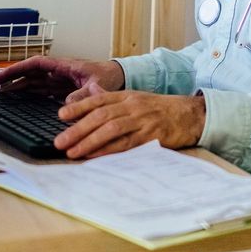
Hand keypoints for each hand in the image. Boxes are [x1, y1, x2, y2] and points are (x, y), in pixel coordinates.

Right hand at [0, 56, 123, 98]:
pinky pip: (41, 91)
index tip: (2, 75)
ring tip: (0, 93)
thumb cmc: (110, 76)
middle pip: (29, 73)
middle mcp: (59, 72)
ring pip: (33, 82)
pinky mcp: (62, 90)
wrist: (121, 79)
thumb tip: (66, 104)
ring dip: (17, 86)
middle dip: (11, 77)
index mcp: (64, 66)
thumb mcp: (97, 86)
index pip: (35, 64)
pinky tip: (18, 100)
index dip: (17, 69)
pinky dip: (29, 94)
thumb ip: (84, 95)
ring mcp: (59, 80)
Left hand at [54, 91, 205, 159]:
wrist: (190, 115)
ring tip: (72, 152)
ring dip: (89, 141)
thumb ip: (113, 99)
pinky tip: (96, 156)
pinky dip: (109, 150)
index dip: (79, 106)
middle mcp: (133, 106)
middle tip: (60, 141)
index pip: (99, 99)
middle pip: (100, 116)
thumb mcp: (137, 98)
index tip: (61, 115)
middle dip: (77, 129)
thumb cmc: (160, 109)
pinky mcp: (151, 137)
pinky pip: (126, 145)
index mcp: (127, 96)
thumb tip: (91, 95)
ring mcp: (142, 121)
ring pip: (111, 129)